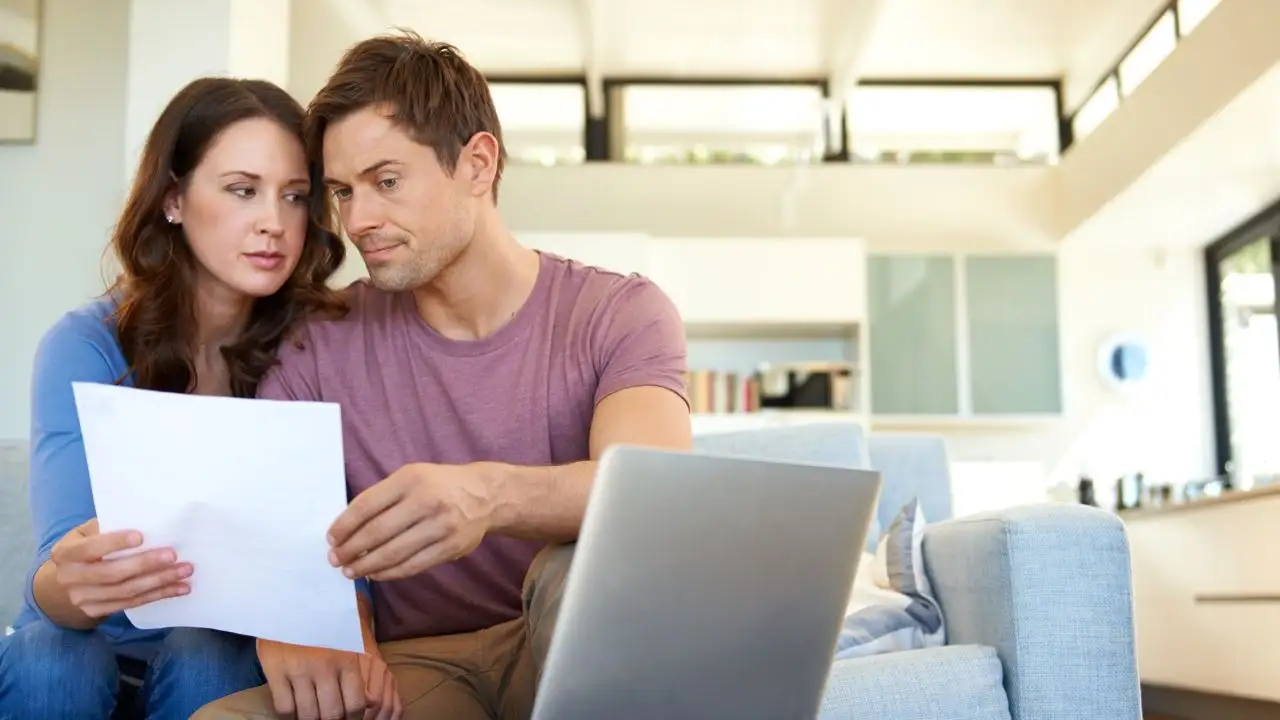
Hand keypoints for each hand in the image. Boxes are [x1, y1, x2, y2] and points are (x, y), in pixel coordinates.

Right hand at [49, 518, 190, 617]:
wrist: (65, 581)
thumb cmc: (86, 547)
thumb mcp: (87, 532)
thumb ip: (107, 526)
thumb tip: (145, 519)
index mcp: (66, 554)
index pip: (91, 548)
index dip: (115, 542)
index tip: (141, 536)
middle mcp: (70, 578)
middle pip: (112, 573)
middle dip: (145, 564)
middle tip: (173, 555)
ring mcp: (82, 598)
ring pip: (126, 591)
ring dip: (160, 582)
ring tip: (185, 571)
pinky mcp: (96, 611)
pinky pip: (133, 603)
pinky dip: (159, 595)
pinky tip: (180, 588)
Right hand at [258, 639, 400, 719]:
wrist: (288, 601)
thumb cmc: (321, 625)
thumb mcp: (345, 642)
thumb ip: (355, 671)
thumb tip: (368, 703)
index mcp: (347, 659)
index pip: (357, 704)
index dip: (352, 718)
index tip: (346, 717)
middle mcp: (325, 666)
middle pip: (332, 714)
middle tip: (326, 717)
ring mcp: (299, 670)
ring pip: (307, 714)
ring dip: (309, 719)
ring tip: (310, 714)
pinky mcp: (276, 671)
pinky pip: (284, 707)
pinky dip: (288, 714)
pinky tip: (291, 707)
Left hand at [327, 463, 496, 580]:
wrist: (486, 495)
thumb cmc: (439, 485)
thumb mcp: (412, 476)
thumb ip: (384, 496)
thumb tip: (348, 528)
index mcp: (411, 479)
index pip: (367, 505)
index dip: (345, 525)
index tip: (331, 539)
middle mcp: (427, 501)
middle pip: (377, 532)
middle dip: (351, 549)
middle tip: (335, 559)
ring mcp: (441, 526)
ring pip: (393, 553)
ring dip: (366, 566)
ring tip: (350, 571)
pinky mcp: (451, 547)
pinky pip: (412, 566)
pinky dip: (389, 573)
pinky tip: (375, 574)